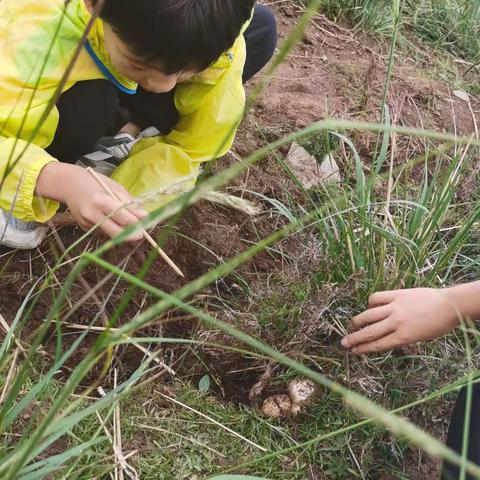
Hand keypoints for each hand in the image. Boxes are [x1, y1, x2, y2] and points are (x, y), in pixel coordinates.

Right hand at [36, 162, 147, 240]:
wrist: (67, 184)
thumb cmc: (94, 182)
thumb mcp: (114, 187)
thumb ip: (129, 203)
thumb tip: (144, 216)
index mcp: (101, 201)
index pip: (123, 218)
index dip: (137, 223)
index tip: (148, 224)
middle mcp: (92, 215)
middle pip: (116, 232)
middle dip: (132, 235)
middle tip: (142, 234)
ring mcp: (86, 223)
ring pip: (110, 234)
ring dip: (123, 232)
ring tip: (131, 226)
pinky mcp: (84, 228)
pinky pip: (103, 232)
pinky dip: (112, 229)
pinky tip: (113, 222)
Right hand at [341, 288, 461, 353]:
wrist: (450, 305)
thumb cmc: (438, 324)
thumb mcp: (420, 338)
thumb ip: (401, 338)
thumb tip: (384, 337)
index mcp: (404, 336)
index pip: (378, 344)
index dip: (363, 349)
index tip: (354, 351)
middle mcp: (396, 322)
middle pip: (370, 332)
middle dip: (355, 338)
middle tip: (344, 342)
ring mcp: (395, 307)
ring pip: (369, 314)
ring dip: (357, 321)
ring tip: (351, 325)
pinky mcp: (396, 295)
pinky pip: (376, 298)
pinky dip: (370, 303)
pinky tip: (369, 307)